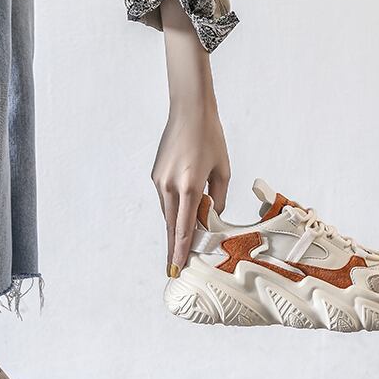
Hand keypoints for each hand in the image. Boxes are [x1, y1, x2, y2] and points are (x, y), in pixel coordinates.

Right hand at [156, 0, 229, 276]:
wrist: (189, 111)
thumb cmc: (211, 138)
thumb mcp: (223, 169)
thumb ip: (218, 196)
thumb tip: (212, 215)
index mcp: (190, 186)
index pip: (184, 227)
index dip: (180, 250)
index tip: (176, 267)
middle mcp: (170, 186)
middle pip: (171, 225)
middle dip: (173, 246)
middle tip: (174, 267)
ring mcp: (159, 180)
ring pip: (166, 212)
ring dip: (174, 226)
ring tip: (181, 242)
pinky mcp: (155, 174)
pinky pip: (164, 198)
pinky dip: (172, 207)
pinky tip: (181, 210)